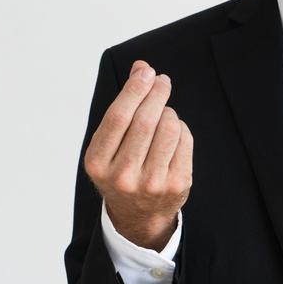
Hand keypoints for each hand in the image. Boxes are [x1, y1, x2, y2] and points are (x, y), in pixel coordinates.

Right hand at [84, 60, 193, 250]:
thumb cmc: (120, 168)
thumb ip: (122, 107)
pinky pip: (184, 140)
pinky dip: (180, 129)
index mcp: (98, 163)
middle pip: (146, 120)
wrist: (138, 215)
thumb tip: (141, 68)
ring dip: (168, 112)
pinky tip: (172, 134)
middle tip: (162, 81)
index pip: (119, 117)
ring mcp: (152, 183)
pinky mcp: (177, 185)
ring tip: (163, 115)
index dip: (134, 90)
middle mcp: (123, 176)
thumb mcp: (109, 144)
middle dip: (157, 93)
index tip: (146, 72)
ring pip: (170, 127)